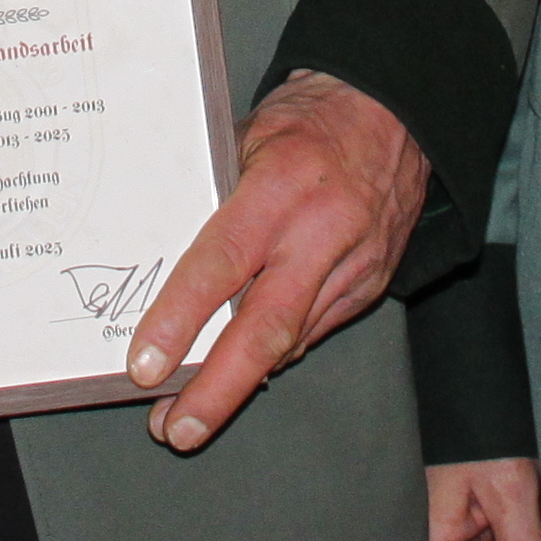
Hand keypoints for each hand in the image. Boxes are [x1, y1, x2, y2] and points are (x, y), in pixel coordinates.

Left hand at [130, 70, 429, 450]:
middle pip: (264, 328)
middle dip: (218, 389)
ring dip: (239, 386)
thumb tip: (159, 254)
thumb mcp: (247, 137)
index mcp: (281, 189)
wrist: (394, 113)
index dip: (180, 320)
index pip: (220, 264)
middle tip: (174, 428)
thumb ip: (210, 194)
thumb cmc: (308, 121)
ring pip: (291, 341)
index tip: (146, 365)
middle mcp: (321, 236)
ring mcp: (353, 267)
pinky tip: (238, 375)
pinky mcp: (370, 286)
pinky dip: (273, 356)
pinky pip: (313, 331)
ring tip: (188, 418)